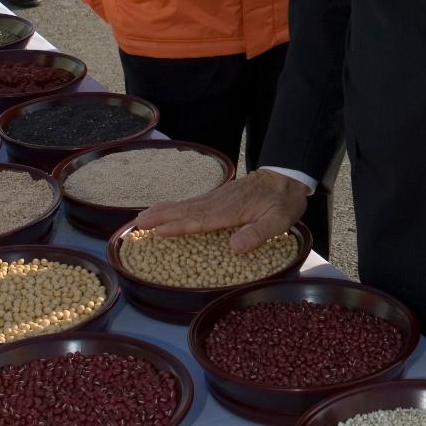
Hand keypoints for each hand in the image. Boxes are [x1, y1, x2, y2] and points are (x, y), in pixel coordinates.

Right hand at [135, 169, 309, 254]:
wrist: (287, 176)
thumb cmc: (283, 202)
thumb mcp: (278, 221)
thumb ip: (257, 234)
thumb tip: (234, 248)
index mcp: (230, 210)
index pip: (200, 220)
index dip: (178, 226)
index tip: (157, 231)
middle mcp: (219, 202)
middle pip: (186, 210)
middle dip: (161, 216)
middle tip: (137, 222)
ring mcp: (218, 197)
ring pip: (187, 204)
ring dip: (164, 210)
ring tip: (143, 216)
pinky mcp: (220, 196)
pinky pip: (193, 202)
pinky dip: (177, 206)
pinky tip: (169, 209)